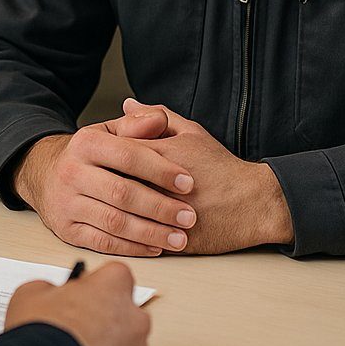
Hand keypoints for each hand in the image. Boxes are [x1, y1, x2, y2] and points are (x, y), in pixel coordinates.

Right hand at [5, 262, 150, 345]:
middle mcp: (135, 318)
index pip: (115, 277)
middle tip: (78, 331)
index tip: (82, 297)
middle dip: (105, 321)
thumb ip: (49, 288)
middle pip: (124, 314)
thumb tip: (50, 293)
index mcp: (113, 287)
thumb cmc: (42, 338)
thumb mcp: (30, 295)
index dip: (95, 288)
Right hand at [12, 113, 196, 256]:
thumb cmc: (90, 154)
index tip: (188, 183)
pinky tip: (154, 248)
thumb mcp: (110, 130)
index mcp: (86, 143)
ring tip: (179, 238)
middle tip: (189, 217)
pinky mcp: (66, 230)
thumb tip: (159, 120)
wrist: (44, 173)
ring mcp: (67, 203)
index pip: (129, 156)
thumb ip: (138, 123)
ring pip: (114, 222)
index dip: (161, 170)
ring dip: (151, 233)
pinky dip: (132, 248)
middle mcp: (72, 172)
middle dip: (160, 207)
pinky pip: (102, 243)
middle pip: (122, 193)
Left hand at [114, 99, 292, 253]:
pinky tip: (120, 231)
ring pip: (122, 215)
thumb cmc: (221, 167)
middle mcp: (159, 185)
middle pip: (113, 184)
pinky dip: (126, 237)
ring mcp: (164, 215)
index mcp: (161, 155)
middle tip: (92, 186)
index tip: (97, 162)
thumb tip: (126, 104)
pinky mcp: (171, 240)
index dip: (103, 158)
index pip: (116, 153)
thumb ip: (156, 116)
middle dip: (100, 186)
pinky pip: (138, 240)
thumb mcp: (191, 132)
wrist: (252, 203)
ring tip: (103, 209)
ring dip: (109, 212)